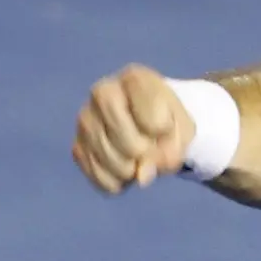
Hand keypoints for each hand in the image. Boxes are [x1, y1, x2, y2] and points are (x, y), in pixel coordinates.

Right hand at [72, 64, 195, 193]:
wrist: (149, 123)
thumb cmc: (168, 119)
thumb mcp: (183, 130)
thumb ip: (171, 150)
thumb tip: (141, 176)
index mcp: (135, 79)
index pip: (151, 117)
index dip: (164, 132)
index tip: (166, 127)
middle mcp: (102, 93)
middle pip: (127, 141)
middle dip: (146, 153)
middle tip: (152, 147)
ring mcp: (85, 120)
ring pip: (110, 160)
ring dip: (132, 170)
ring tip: (139, 159)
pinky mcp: (77, 146)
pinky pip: (99, 175)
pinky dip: (118, 181)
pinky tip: (125, 169)